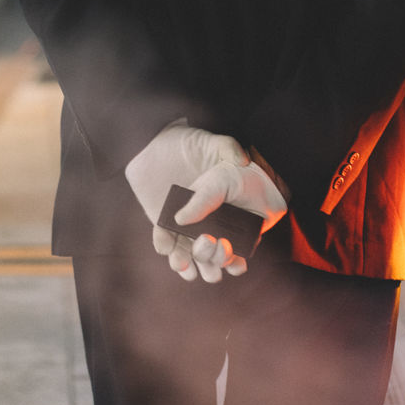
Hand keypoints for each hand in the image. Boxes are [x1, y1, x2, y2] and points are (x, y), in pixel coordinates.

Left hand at [125, 122, 287, 281]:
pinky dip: (167, 249)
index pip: (237, 251)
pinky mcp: (164, 225)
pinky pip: (167, 245)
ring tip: (184, 258)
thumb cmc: (196, 144)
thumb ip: (230, 149)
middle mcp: (210, 227)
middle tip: (208, 241)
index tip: (230, 252)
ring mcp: (187, 228)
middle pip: (213, 260)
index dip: (235, 260)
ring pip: (191, 260)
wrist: (162, 139)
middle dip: (212, 259)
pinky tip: (168, 245)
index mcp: (230, 215)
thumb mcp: (217, 145)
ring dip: (189, 265)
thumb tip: (241, 160)